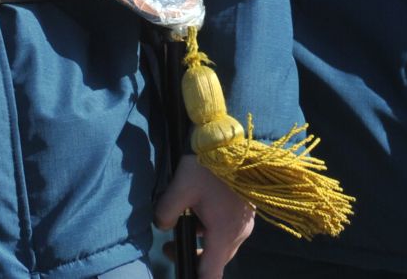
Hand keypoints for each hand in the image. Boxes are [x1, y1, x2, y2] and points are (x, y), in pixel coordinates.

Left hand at [155, 156, 255, 278]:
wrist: (231, 142)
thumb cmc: (209, 164)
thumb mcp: (181, 187)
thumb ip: (167, 211)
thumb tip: (162, 225)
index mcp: (224, 233)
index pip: (211, 273)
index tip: (183, 275)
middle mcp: (239, 233)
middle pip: (215, 261)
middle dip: (192, 258)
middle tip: (167, 247)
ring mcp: (244, 223)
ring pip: (221, 245)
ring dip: (200, 243)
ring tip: (180, 225)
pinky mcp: (244, 212)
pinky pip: (227, 231)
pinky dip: (210, 230)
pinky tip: (196, 213)